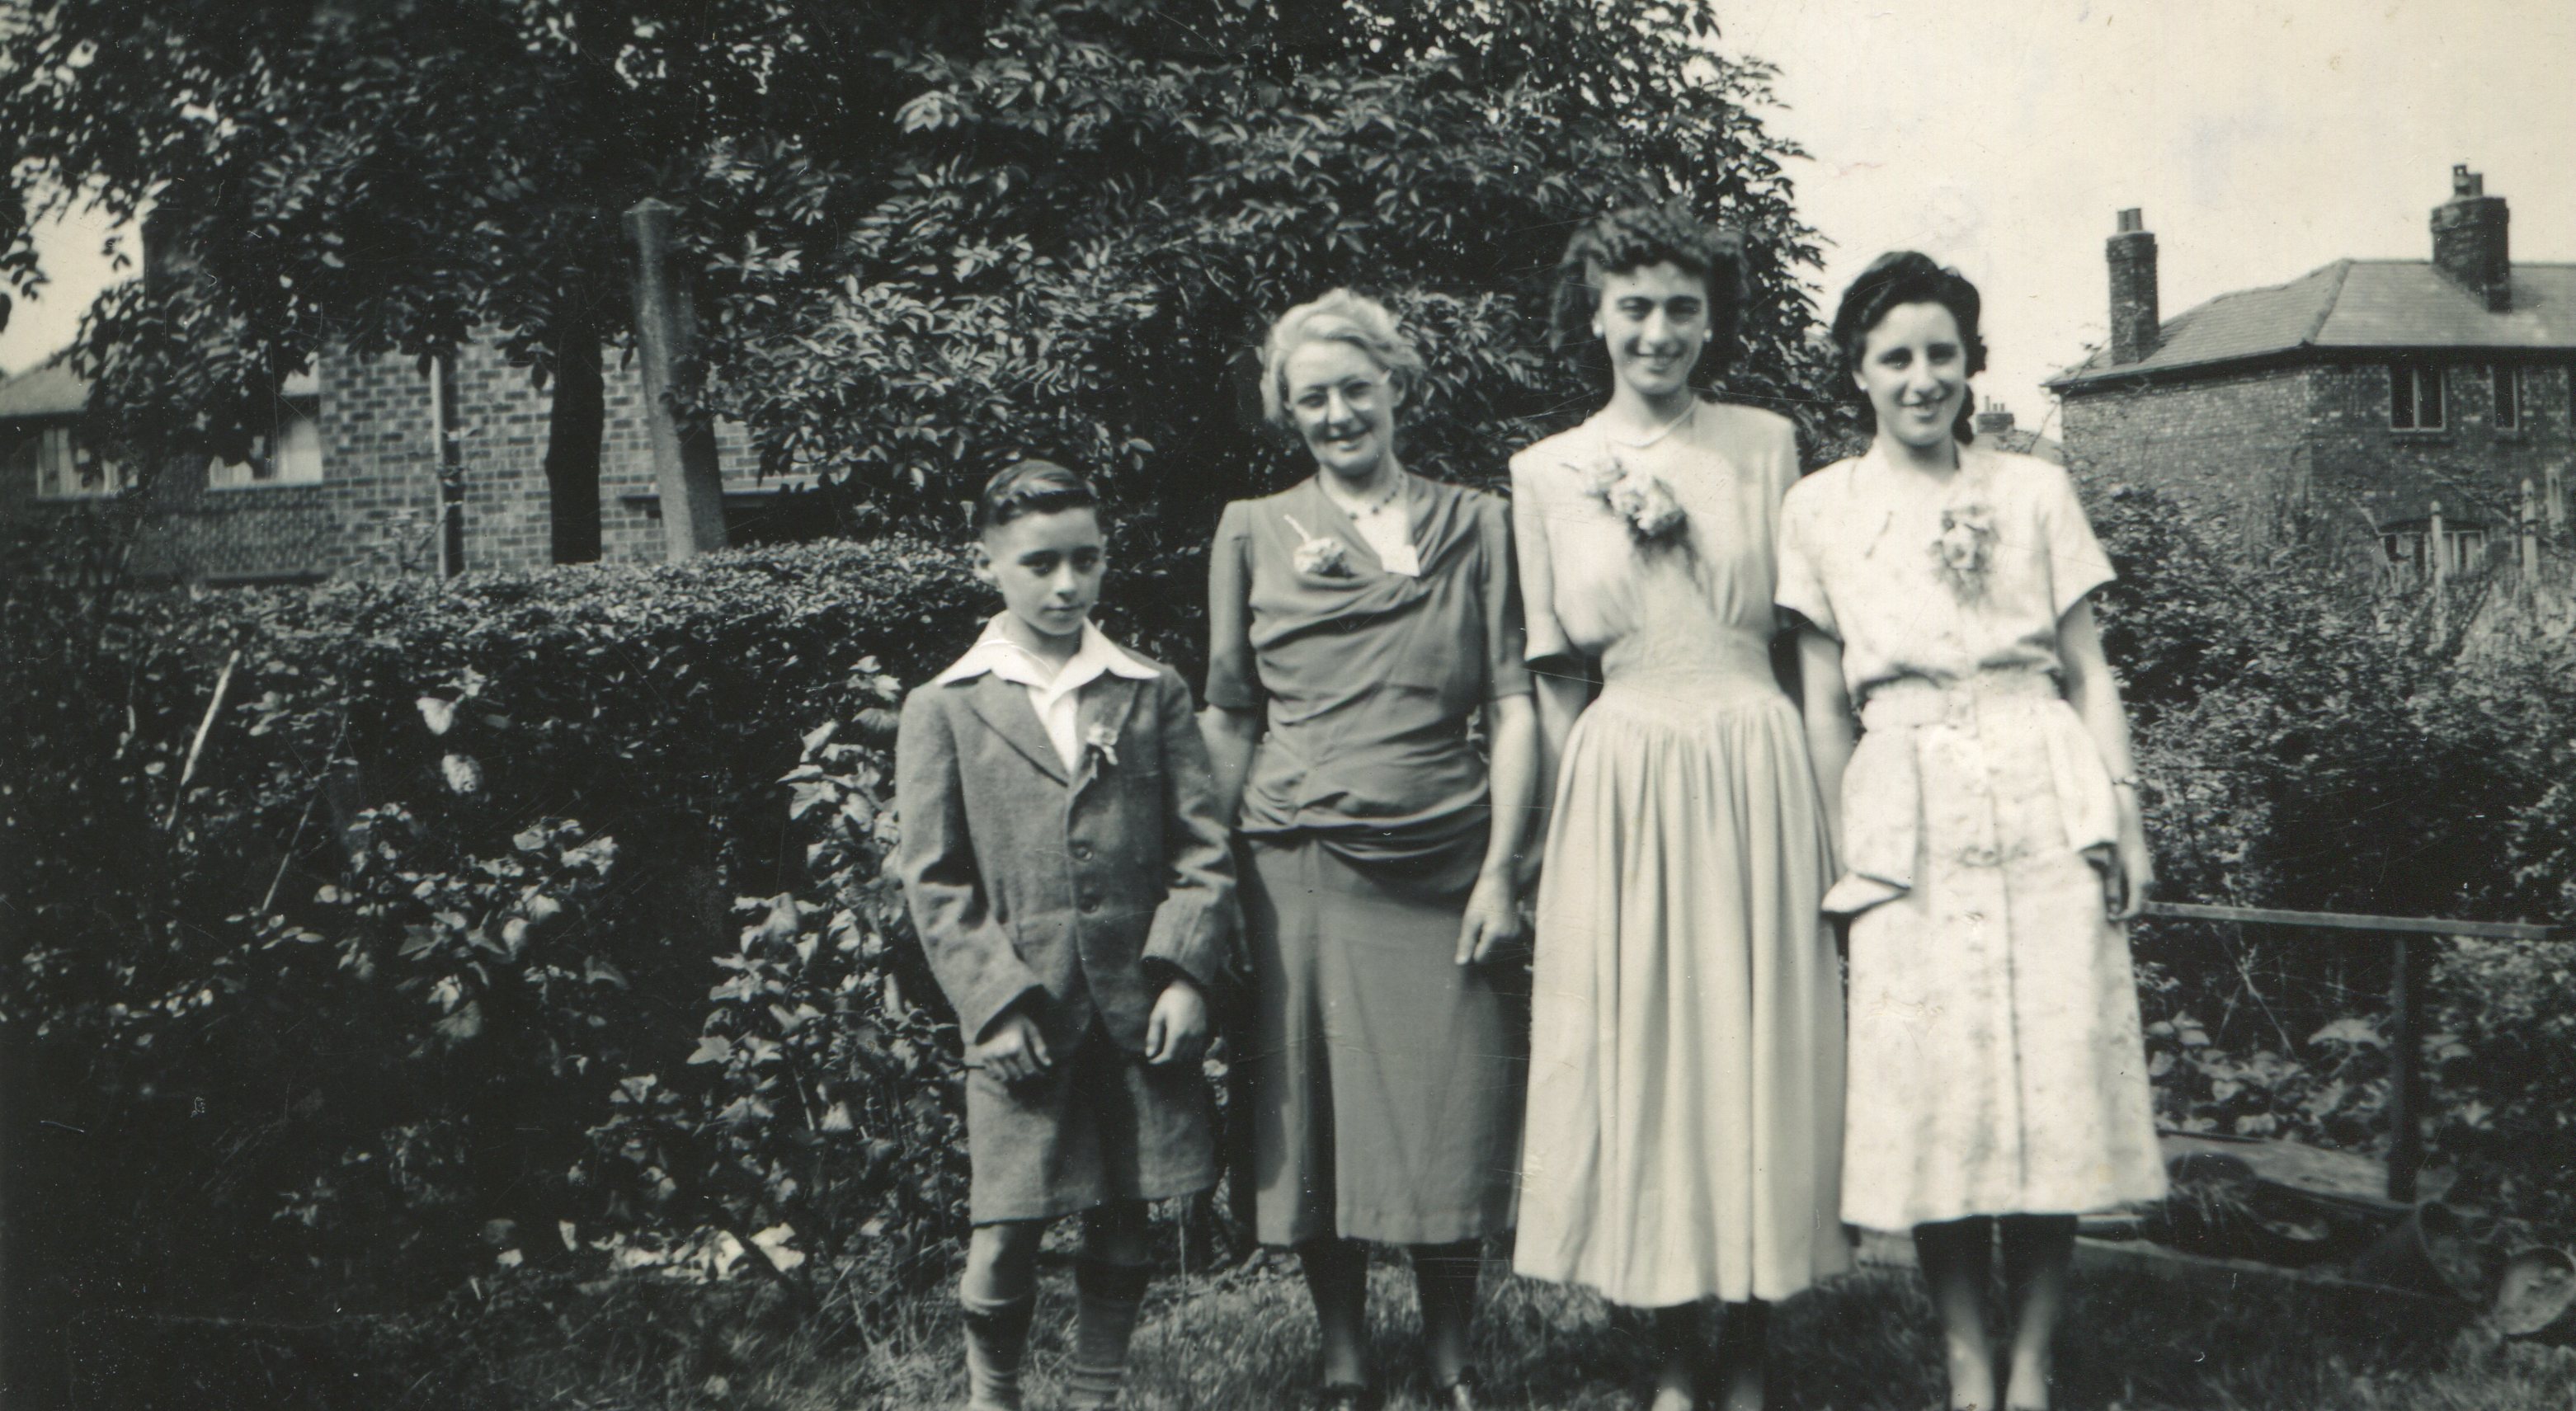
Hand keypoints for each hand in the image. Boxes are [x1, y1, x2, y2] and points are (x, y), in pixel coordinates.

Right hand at [970, 1007, 1052, 1084]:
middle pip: (1018, 1075)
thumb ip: (1040, 1047)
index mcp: (1016, 1046)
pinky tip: (1008, 1068)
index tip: (1042, 1073)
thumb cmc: (1018, 1018)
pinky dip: (1001, 1073)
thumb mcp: (1032, 1029)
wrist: (994, 1010)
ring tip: (1020, 1069)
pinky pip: (994, 1073)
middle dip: (1026, 1074)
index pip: (1029, 1069)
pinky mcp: (983, 1056)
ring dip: (1014, 1075)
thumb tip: (1048, 1064)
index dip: (1038, 1073)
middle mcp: (1003, 1053)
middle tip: (1031, 1070)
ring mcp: (992, 1056)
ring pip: (1006, 1077)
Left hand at [1143, 977, 1208, 1066]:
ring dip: (1178, 1057)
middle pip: (1179, 1058)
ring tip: (1168, 1051)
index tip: (1151, 1060)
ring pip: (1189, 1056)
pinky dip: (1188, 1053)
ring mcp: (1199, 1035)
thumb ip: (1153, 1037)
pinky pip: (1197, 1050)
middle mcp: (1191, 1036)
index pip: (1169, 1057)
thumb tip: (1149, 1054)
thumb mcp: (1157, 1015)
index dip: (1159, 1062)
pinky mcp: (1204, 1031)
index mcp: (1177, 1033)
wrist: (1190, 986)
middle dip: (1167, 1060)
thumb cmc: (1171, 999)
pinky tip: (1181, 1047)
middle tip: (1158, 1055)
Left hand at [1455, 869, 1526, 966]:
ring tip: (1487, 925)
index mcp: (1496, 936)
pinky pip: (1505, 946)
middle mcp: (1511, 938)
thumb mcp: (1470, 920)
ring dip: (1489, 944)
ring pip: (1498, 953)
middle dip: (1481, 948)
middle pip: (1490, 958)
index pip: (1480, 959)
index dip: (1472, 950)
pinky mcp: (1520, 932)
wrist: (1501, 881)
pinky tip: (1495, 926)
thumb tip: (1461, 964)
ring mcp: (1517, 936)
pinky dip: (1498, 940)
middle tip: (1479, 927)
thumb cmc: (1483, 899)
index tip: (1471, 933)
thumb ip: (1466, 943)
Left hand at [2105, 791, 2154, 922]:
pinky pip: (2134, 890)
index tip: (2108, 919)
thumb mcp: (2110, 869)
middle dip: (2121, 911)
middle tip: (2104, 911)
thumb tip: (2113, 911)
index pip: (2135, 910)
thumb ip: (2111, 891)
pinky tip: (2111, 888)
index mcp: (2141, 883)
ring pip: (2136, 898)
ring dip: (2123, 902)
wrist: (2126, 825)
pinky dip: (2124, 893)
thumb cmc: (2116, 846)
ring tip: (2106, 899)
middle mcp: (2147, 883)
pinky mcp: (2142, 874)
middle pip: (2136, 906)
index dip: (2122, 917)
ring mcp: (2147, 878)